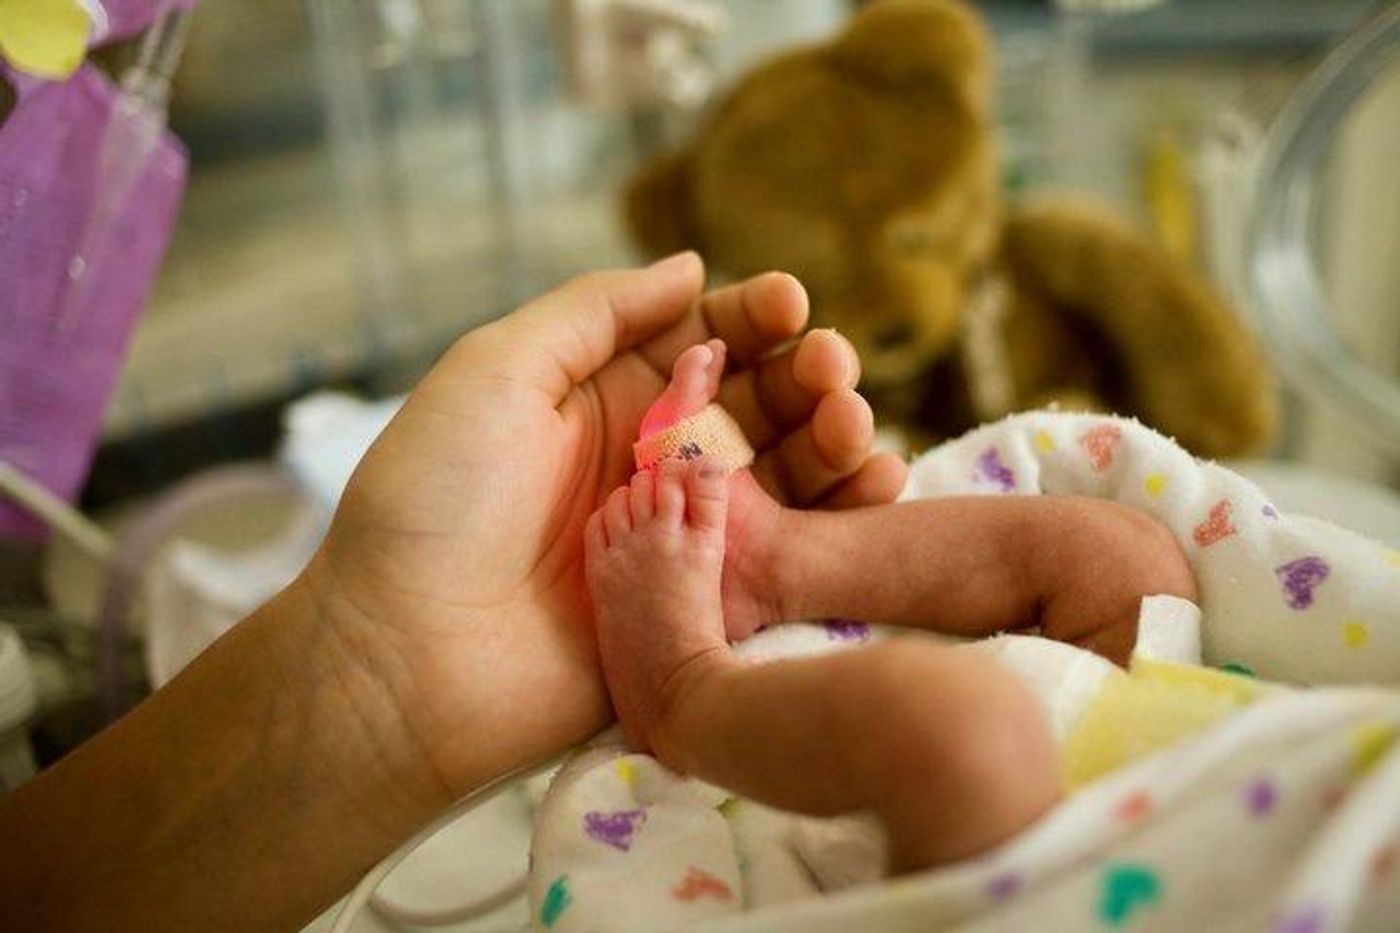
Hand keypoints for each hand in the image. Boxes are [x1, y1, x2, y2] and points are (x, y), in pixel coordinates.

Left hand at [301, 253, 906, 798]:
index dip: (752, 317)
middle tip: (831, 371)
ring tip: (853, 424)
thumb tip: (692, 266)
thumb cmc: (433, 502)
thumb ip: (593, 312)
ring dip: (832, 441)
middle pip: (758, 407)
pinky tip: (880, 484)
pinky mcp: (706, 607)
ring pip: (785, 478)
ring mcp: (683, 538)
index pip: (701, 342)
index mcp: (602, 401)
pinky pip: (789, 558)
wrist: (406, 658)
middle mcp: (651, 464)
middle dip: (804, 377)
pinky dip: (841, 521)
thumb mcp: (496, 372)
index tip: (790, 305)